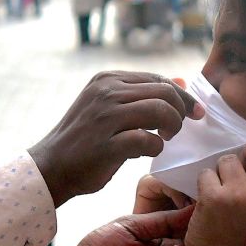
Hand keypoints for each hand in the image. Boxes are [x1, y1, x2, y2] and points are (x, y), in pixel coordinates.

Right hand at [30, 72, 202, 206]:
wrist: (51, 167)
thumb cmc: (84, 140)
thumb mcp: (108, 107)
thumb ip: (141, 95)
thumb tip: (180, 80)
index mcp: (107, 80)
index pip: (158, 78)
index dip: (182, 95)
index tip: (194, 113)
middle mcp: (106, 92)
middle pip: (164, 91)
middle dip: (181, 110)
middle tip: (178, 129)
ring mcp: (104, 117)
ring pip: (159, 110)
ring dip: (172, 127)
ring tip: (166, 138)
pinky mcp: (105, 144)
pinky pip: (146, 140)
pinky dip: (156, 147)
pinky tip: (149, 152)